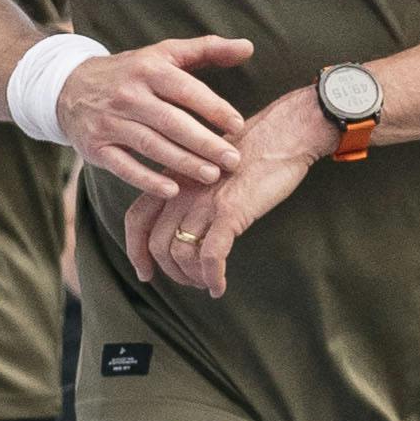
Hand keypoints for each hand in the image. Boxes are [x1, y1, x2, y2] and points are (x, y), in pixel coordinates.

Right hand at [58, 34, 251, 198]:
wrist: (69, 86)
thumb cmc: (131, 72)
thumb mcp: (164, 54)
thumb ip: (207, 50)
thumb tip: (248, 47)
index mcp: (149, 69)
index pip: (186, 89)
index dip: (213, 108)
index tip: (237, 126)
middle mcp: (128, 94)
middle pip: (171, 121)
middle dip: (204, 143)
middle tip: (233, 161)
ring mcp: (110, 122)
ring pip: (150, 145)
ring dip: (183, 163)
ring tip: (212, 176)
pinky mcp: (96, 146)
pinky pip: (124, 166)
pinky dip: (147, 180)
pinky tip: (172, 190)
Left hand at [122, 87, 326, 295]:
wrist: (283, 133)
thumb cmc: (253, 151)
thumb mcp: (208, 166)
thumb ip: (191, 190)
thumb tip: (187, 224)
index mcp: (173, 177)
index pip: (137, 220)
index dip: (135, 251)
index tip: (145, 272)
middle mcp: (182, 190)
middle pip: (157, 244)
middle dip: (169, 272)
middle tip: (188, 282)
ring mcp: (204, 201)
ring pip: (181, 254)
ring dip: (192, 278)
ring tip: (207, 283)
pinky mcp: (229, 212)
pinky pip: (210, 257)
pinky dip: (212, 278)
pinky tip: (219, 287)